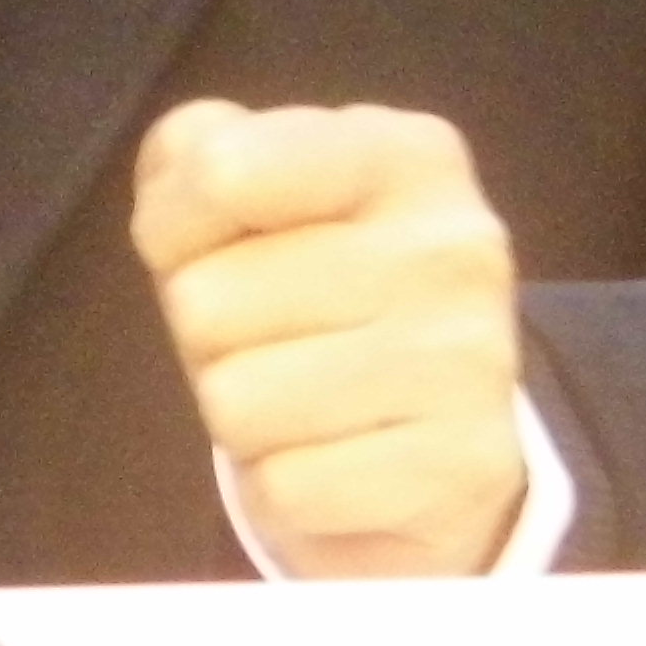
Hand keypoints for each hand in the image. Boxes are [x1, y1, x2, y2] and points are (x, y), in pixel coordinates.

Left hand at [131, 99, 526, 575]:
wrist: (434, 439)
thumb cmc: (317, 299)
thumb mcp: (258, 199)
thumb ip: (196, 155)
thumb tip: (181, 177)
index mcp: (407, 156)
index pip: (220, 172)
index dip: (175, 230)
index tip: (218, 248)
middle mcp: (453, 247)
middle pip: (205, 301)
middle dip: (210, 338)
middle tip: (273, 344)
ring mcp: (469, 362)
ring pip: (235, 403)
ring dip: (244, 418)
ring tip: (302, 402)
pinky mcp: (463, 472)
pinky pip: (283, 488)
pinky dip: (285, 490)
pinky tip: (336, 461)